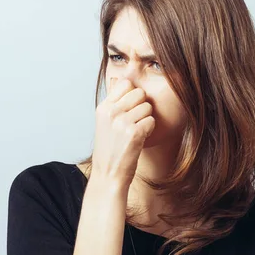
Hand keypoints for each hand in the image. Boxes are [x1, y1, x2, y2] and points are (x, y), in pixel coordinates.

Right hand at [90, 77, 154, 191]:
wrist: (108, 175)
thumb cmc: (110, 149)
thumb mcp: (105, 122)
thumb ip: (114, 102)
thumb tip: (122, 79)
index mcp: (103, 108)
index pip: (126, 84)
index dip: (133, 95)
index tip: (130, 108)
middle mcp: (111, 112)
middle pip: (139, 93)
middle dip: (141, 106)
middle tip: (134, 122)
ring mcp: (122, 122)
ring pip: (147, 107)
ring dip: (146, 119)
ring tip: (135, 132)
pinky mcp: (134, 133)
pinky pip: (151, 121)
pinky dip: (149, 130)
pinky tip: (139, 139)